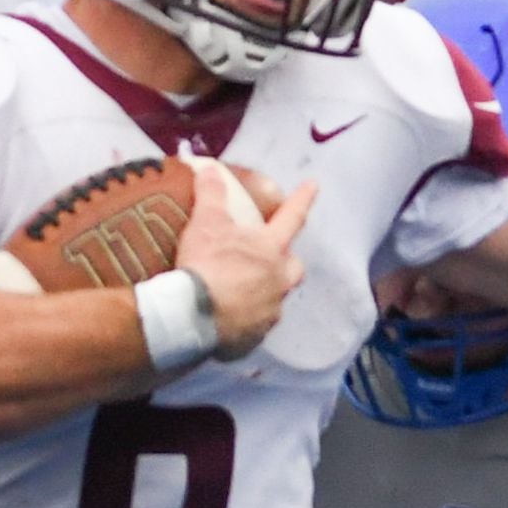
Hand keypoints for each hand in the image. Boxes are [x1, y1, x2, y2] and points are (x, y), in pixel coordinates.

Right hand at [173, 162, 315, 358]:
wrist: (193, 316)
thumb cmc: (206, 264)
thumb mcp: (206, 223)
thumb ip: (211, 195)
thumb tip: (210, 169)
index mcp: (270, 248)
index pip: (292, 217)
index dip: (302, 199)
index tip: (314, 185)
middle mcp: (278, 280)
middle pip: (295, 267)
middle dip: (287, 262)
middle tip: (272, 260)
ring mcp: (268, 312)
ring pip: (275, 300)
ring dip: (265, 294)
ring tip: (243, 294)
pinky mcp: (253, 338)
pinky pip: (254, 328)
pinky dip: (245, 323)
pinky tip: (228, 321)